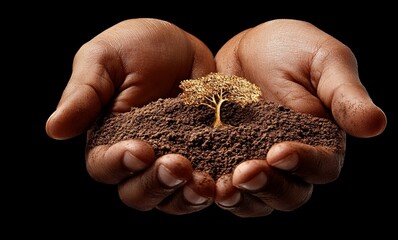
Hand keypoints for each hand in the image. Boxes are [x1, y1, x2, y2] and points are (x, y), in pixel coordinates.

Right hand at [45, 18, 217, 213]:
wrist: (182, 46)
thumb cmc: (136, 46)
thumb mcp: (105, 58)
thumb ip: (84, 93)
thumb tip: (54, 129)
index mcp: (107, 138)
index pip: (104, 166)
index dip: (120, 163)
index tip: (140, 149)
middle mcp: (137, 159)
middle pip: (138, 192)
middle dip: (157, 184)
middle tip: (178, 166)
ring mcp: (171, 162)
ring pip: (171, 198)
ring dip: (185, 196)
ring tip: (203, 183)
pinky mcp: (202, 159)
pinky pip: (203, 185)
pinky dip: (213, 189)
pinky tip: (223, 182)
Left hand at [214, 19, 386, 216]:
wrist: (248, 48)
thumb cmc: (293, 48)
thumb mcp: (324, 61)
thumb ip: (344, 94)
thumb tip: (376, 125)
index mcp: (322, 142)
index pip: (322, 167)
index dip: (303, 164)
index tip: (279, 151)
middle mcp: (292, 162)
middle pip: (289, 194)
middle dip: (268, 187)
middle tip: (244, 173)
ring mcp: (259, 165)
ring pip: (256, 199)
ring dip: (240, 197)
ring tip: (221, 187)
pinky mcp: (229, 162)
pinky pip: (225, 186)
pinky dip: (215, 189)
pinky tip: (200, 180)